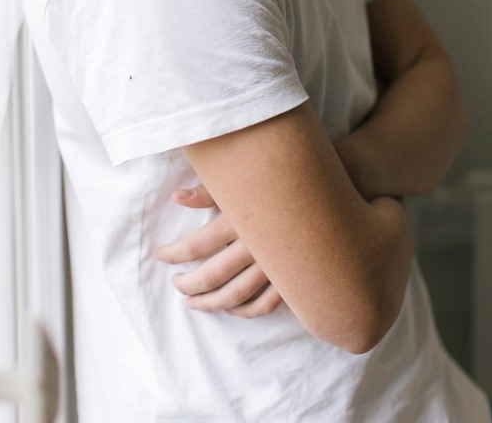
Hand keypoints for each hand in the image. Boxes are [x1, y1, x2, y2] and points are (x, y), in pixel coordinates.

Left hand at [155, 184, 282, 317]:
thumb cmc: (280, 180)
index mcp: (240, 219)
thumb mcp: (243, 180)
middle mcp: (256, 245)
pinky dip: (246, 311)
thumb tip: (177, 197)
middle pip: (213, 275)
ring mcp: (276, 265)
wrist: (330, 190)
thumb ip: (209, 191)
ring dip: (211, 303)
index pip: (196, 245)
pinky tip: (232, 309)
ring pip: (237, 295)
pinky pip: (266, 303)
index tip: (162, 255)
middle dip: (189, 284)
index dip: (174, 253)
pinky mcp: (292, 276)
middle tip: (177, 284)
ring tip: (194, 302)